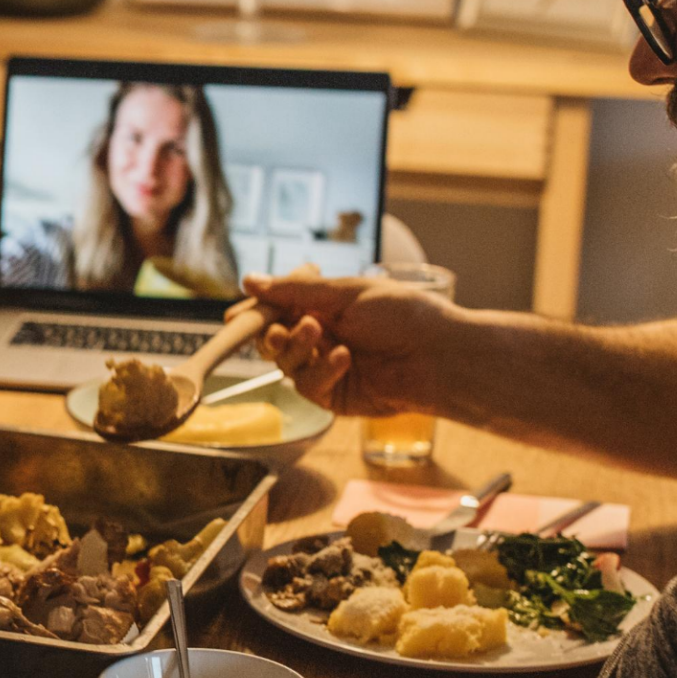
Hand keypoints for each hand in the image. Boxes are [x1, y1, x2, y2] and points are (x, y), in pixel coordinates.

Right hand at [243, 269, 459, 416]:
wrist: (440, 355)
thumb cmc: (404, 315)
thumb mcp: (346, 292)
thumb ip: (295, 290)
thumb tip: (250, 281)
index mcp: (325, 307)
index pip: (276, 308)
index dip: (255, 312)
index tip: (236, 315)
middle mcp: (322, 337)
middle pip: (272, 339)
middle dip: (269, 333)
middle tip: (276, 328)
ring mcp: (326, 368)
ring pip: (285, 363)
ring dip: (295, 347)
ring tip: (318, 333)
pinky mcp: (335, 396)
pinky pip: (308, 386)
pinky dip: (321, 371)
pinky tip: (343, 359)